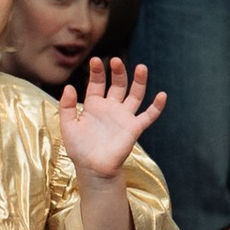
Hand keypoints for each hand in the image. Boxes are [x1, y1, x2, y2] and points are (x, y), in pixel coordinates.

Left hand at [56, 55, 165, 180]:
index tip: (94, 60)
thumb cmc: (79, 149)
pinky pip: (148, 116)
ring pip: (135, 95)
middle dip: (118, 72)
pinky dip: (156, 107)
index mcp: (95, 105)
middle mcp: (111, 107)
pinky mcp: (134, 128)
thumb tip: (69, 86)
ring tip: (141, 67)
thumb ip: (67, 106)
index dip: (97, 72)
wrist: (93, 168)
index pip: (97, 83)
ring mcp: (124, 117)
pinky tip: (162, 95)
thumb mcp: (68, 126)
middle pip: (118, 84)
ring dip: (139, 82)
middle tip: (116, 60)